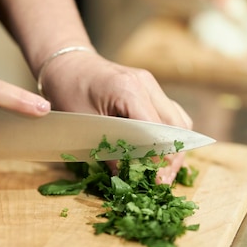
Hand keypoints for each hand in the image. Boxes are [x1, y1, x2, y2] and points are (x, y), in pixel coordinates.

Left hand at [39, 50, 192, 184]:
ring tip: (163, 171)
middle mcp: (146, 84)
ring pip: (179, 120)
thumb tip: (128, 178)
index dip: (159, 159)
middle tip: (162, 182)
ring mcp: (151, 84)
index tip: (157, 182)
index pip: (156, 130)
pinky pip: (170, 114)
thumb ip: (108, 151)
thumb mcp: (83, 126)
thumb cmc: (68, 91)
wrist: (67, 64)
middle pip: (176, 126)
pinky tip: (160, 153)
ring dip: (174, 147)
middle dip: (172, 157)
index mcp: (129, 90)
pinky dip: (169, 135)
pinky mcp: (150, 89)